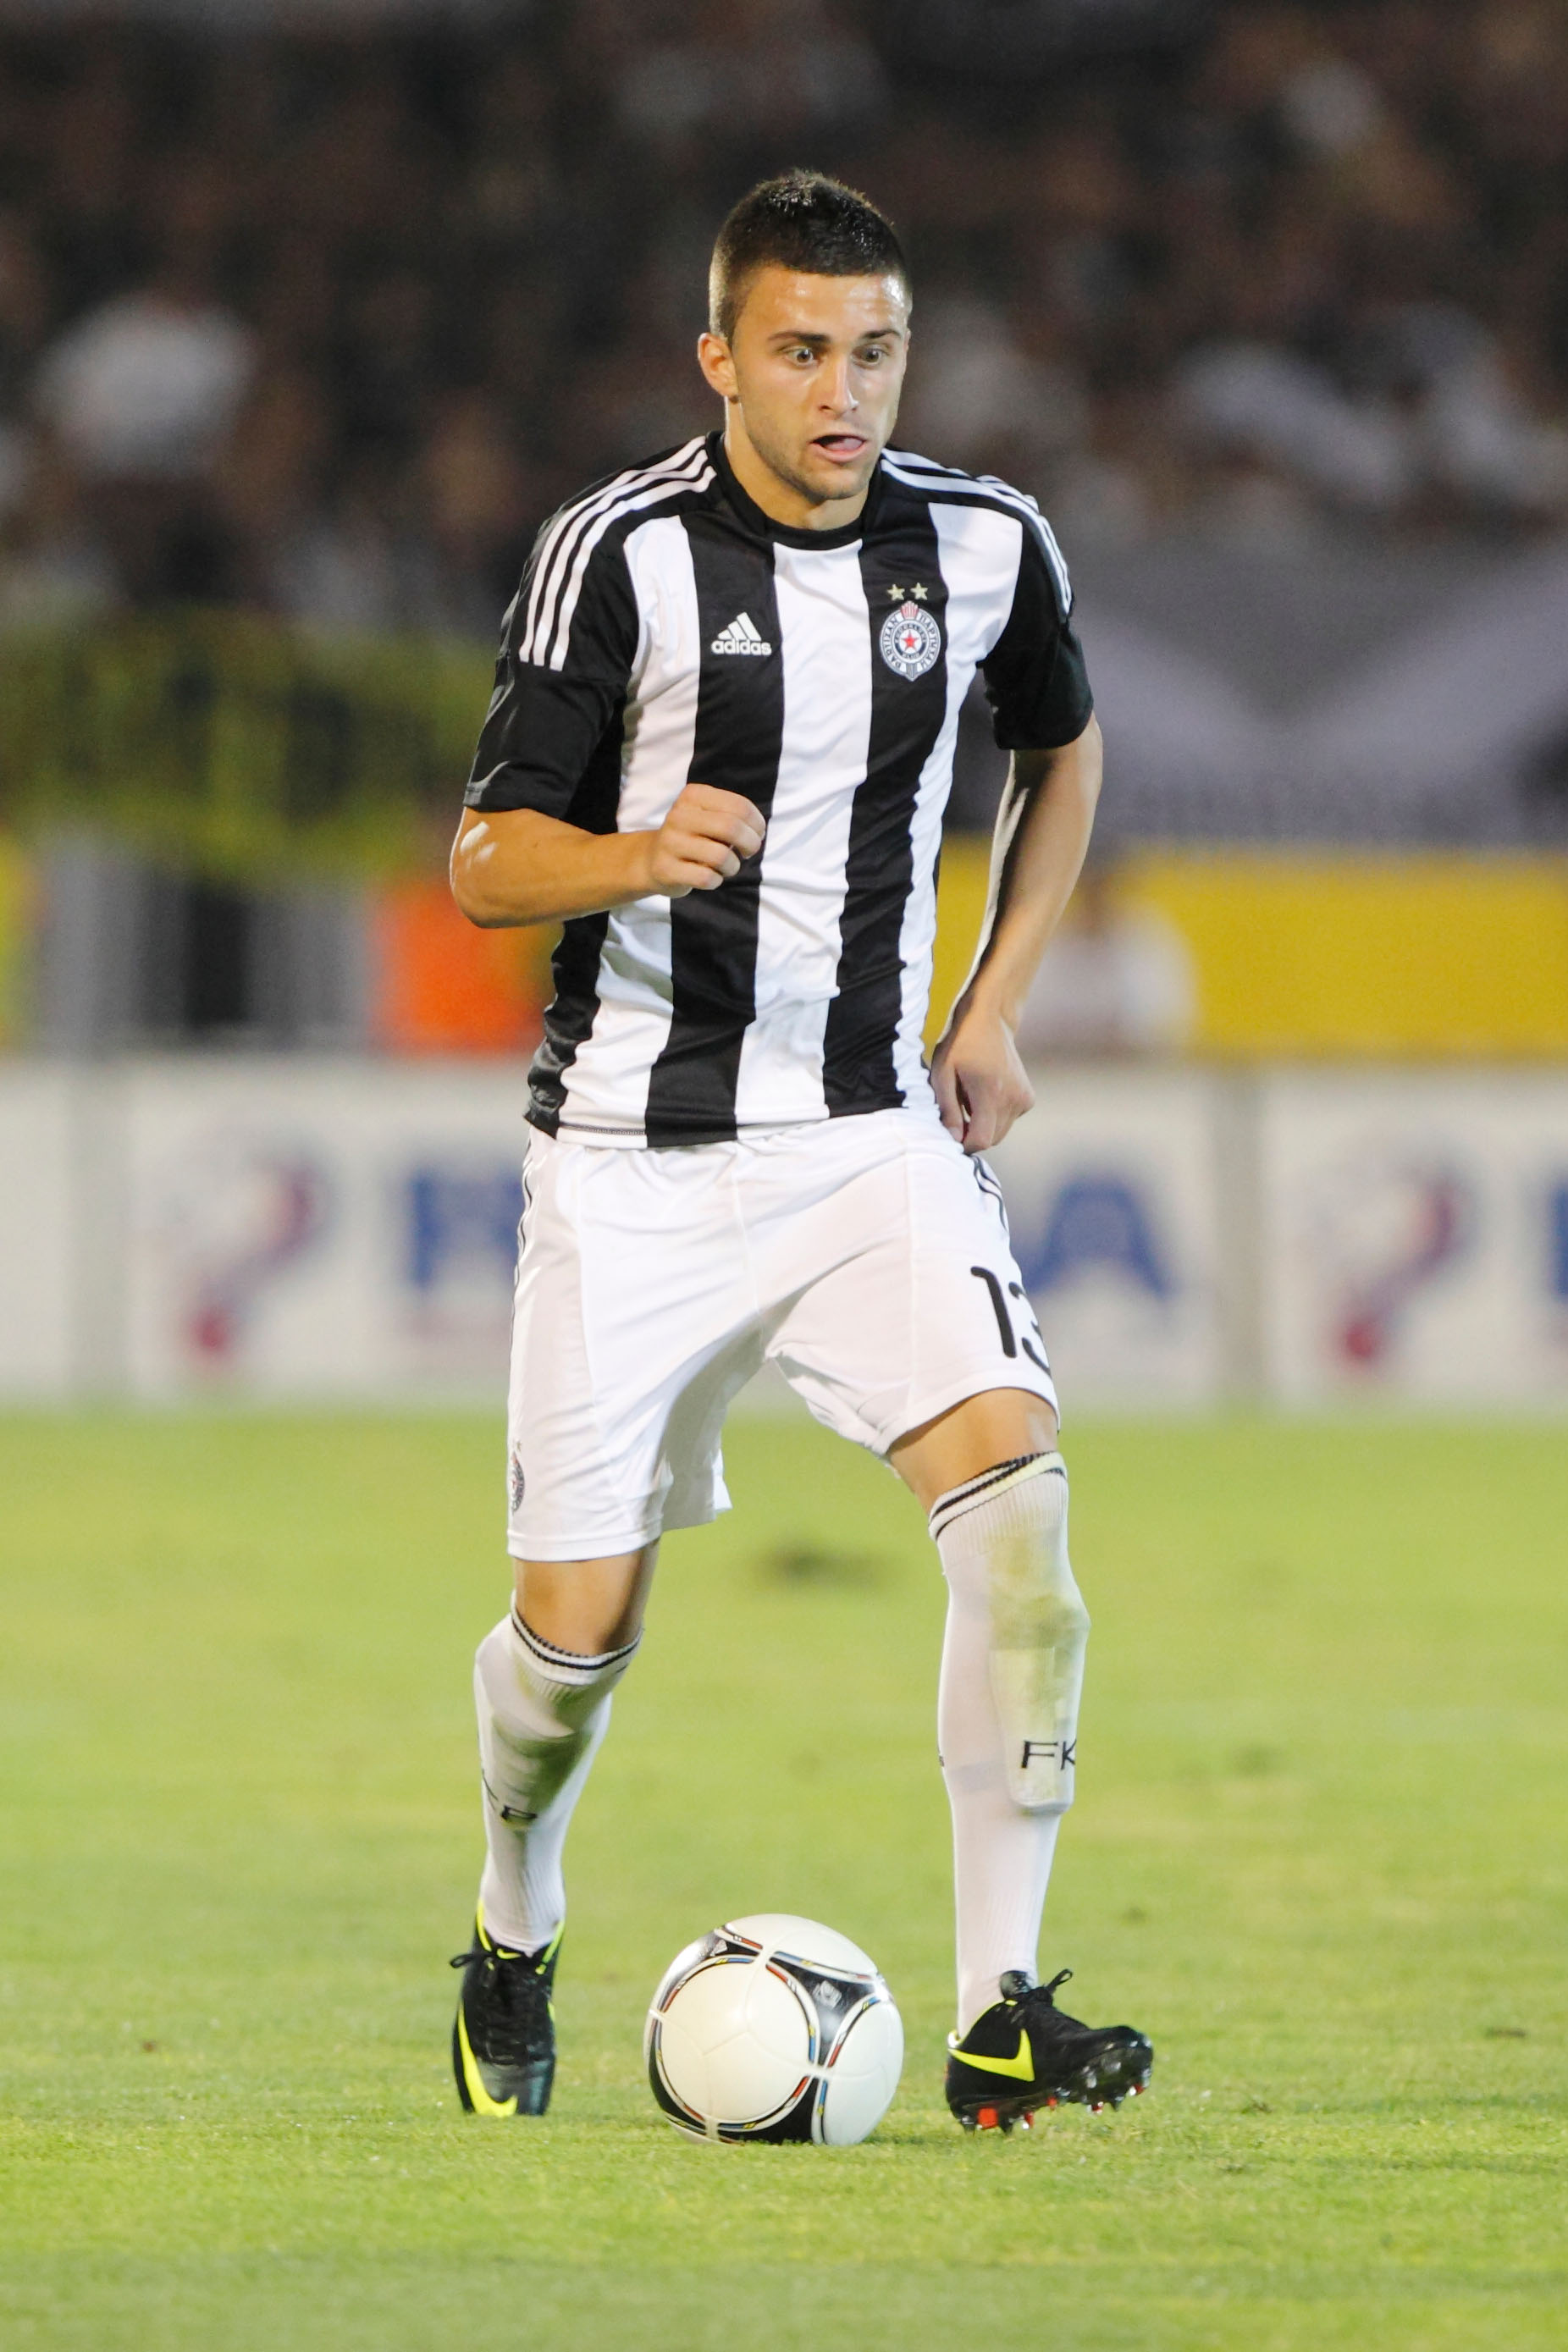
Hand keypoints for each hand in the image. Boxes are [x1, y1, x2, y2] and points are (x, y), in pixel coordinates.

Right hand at [639, 785, 765, 896]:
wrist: (652, 859)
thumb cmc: (693, 837)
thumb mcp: (709, 816)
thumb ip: (734, 817)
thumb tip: (757, 832)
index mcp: (693, 796)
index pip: (739, 806)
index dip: (757, 824)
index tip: (758, 834)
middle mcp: (679, 815)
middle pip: (731, 827)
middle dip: (750, 844)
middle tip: (749, 852)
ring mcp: (670, 843)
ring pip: (721, 856)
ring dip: (733, 866)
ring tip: (727, 867)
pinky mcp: (666, 869)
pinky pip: (706, 878)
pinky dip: (716, 881)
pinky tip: (711, 877)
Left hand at [930, 996, 1033, 1153]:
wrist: (991, 1020)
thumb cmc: (961, 1045)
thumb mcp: (943, 1073)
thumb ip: (948, 1108)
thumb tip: (954, 1139)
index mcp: (991, 1093)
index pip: (981, 1140)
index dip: (964, 1144)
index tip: (951, 1133)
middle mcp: (1013, 1098)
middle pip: (992, 1139)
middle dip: (972, 1135)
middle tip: (956, 1115)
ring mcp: (1024, 1098)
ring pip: (1001, 1132)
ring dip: (983, 1125)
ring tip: (969, 1100)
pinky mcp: (1028, 1098)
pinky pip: (1009, 1120)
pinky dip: (995, 1115)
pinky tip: (985, 1093)